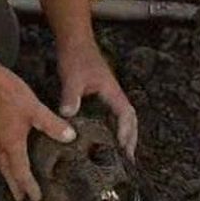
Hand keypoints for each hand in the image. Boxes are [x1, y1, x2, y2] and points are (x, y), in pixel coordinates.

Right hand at [0, 68, 75, 200]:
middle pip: (7, 171)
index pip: (21, 171)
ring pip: (0, 161)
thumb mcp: (35, 109)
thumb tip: (71, 137)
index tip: (36, 198)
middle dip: (14, 185)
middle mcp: (0, 143)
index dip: (29, 185)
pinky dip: (2, 159)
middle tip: (20, 199)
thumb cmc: (9, 94)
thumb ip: (53, 125)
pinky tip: (6, 154)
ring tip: (12, 181)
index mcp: (11, 144)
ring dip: (7, 173)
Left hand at [58, 42, 137, 160]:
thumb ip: (71, 97)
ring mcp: (110, 96)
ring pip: (124, 118)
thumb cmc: (76, 57)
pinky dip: (115, 129)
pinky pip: (114, 116)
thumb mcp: (72, 78)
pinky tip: (107, 139)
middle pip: (131, 120)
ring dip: (126, 135)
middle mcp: (115, 95)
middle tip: (128, 159)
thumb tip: (67, 116)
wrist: (74, 41)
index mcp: (113, 92)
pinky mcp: (102, 96)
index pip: (126, 115)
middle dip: (131, 139)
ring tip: (123, 154)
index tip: (123, 148)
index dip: (126, 132)